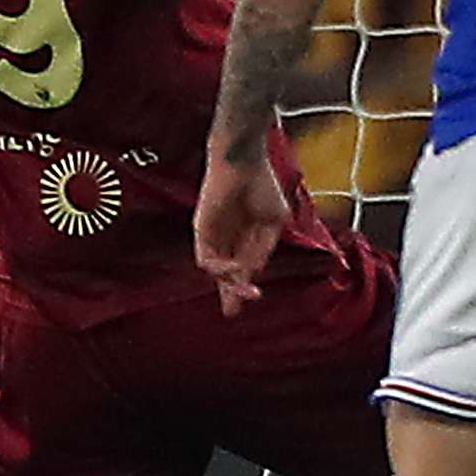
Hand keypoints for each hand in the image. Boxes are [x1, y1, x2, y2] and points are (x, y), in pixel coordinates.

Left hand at [193, 153, 290, 315]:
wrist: (243, 163)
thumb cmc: (262, 185)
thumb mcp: (274, 222)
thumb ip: (264, 249)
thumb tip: (254, 272)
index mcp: (245, 236)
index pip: (242, 267)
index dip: (245, 285)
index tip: (252, 300)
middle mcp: (227, 239)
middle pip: (225, 274)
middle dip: (231, 294)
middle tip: (233, 313)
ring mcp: (213, 236)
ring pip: (216, 271)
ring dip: (230, 284)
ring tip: (247, 292)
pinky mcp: (201, 231)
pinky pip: (206, 260)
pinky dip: (221, 269)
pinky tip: (236, 269)